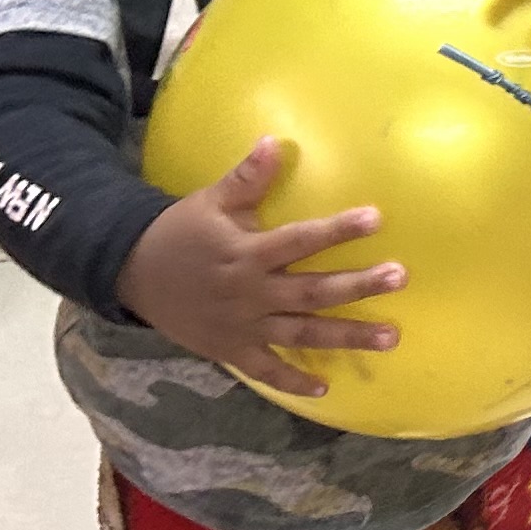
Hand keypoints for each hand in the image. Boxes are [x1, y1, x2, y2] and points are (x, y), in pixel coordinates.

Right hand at [120, 140, 401, 397]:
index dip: (337, 229)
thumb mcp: (211, 201)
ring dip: (346, 336)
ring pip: (301, 333)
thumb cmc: (180, 232)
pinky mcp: (230, 349)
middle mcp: (250, 292)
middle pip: (312, 291)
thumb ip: (247, 177)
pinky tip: (325, 388)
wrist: (131, 272)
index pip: (300, 240)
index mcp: (247, 253)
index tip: (376, 218)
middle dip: (357, 285)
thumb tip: (275, 141)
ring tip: (389, 337)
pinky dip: (292, 381)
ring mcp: (242, 326)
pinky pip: (265, 370)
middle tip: (399, 277)